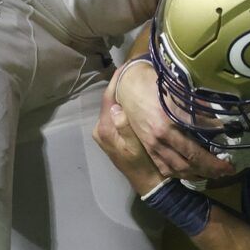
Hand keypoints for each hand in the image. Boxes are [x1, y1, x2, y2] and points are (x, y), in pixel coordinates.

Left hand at [93, 80, 166, 195]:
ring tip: (135, 81)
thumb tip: (116, 106)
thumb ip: (124, 127)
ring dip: (123, 95)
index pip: (108, 99)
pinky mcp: (112, 135)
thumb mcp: (136, 147)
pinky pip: (116, 115)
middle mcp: (100, 129)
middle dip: (120, 86)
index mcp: (104, 129)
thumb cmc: (144, 164)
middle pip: (110, 101)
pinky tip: (134, 100)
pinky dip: (124, 105)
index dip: (116, 81)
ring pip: (114, 107)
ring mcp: (105, 132)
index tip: (125, 66)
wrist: (149, 183)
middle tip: (134, 71)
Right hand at [110, 58, 236, 181]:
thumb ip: (199, 109)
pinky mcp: (148, 148)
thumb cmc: (155, 85)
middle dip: (210, 170)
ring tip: (212, 174)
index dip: (214, 159)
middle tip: (227, 171)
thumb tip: (219, 124)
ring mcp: (153, 146)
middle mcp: (160, 139)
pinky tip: (191, 172)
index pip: (196, 150)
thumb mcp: (179, 93)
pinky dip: (180, 173)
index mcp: (169, 125)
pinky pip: (165, 168)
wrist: (129, 86)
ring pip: (178, 169)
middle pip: (190, 163)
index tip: (229, 162)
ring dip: (197, 174)